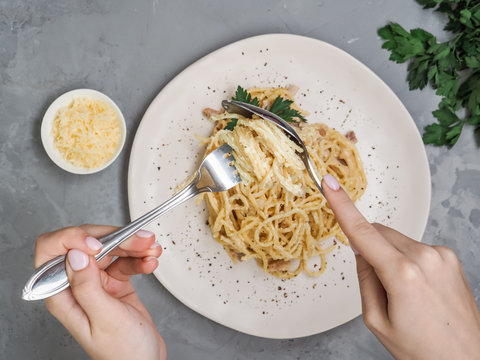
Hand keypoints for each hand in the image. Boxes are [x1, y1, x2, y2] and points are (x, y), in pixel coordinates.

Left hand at [34, 225, 166, 359]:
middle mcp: (76, 286)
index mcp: (63, 295)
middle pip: (88, 245)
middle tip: (140, 240)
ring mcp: (96, 283)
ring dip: (133, 245)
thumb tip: (76, 254)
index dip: (73, 239)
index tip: (99, 244)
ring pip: (110, 249)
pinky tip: (150, 262)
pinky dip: (140, 258)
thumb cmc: (123, 353)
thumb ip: (88, 287)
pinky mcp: (115, 282)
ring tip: (151, 249)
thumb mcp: (105, 319)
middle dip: (115, 238)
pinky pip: (126, 260)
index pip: (52, 252)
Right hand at [322, 174, 479, 359]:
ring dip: (388, 256)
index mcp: (403, 275)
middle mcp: (425, 257)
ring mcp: (441, 255)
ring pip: (396, 241)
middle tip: (378, 286)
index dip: (342, 206)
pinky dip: (405, 260)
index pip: (362, 232)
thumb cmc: (422, 349)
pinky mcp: (450, 257)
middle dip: (369, 249)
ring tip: (403, 293)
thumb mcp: (377, 319)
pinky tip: (417, 288)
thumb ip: (365, 278)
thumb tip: (361, 250)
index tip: (330, 184)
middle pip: (379, 235)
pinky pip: (414, 248)